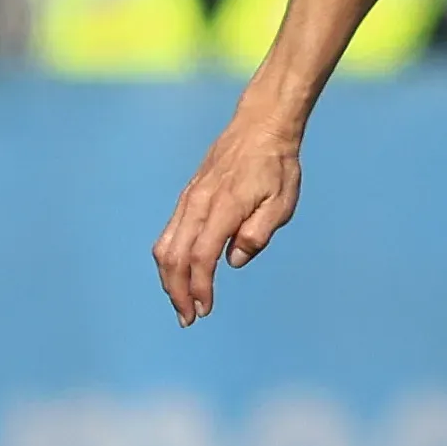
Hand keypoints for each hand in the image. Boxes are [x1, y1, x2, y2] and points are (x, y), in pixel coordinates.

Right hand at [153, 107, 303, 323]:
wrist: (260, 127)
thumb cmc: (276, 166)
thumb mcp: (281, 202)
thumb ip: (258, 232)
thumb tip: (233, 260)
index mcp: (222, 208)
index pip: (201, 257)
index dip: (199, 288)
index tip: (205, 310)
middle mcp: (198, 204)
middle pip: (174, 256)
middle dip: (177, 291)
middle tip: (188, 318)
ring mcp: (188, 199)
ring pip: (165, 245)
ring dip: (168, 278)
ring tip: (181, 303)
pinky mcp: (187, 197)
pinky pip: (169, 232)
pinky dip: (169, 258)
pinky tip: (179, 274)